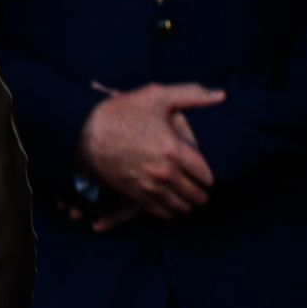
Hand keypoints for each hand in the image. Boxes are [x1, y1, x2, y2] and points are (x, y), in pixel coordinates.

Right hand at [74, 81, 220, 220]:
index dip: (211, 174)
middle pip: (196, 195)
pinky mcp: (135, 195)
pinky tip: (171, 202)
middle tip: (202, 186)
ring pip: (181, 207)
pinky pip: (161, 212)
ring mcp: (148, 187)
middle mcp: (164, 173)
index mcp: (173, 149)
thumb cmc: (124, 111)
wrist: (85, 132)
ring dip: (188, 202)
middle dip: (202, 191)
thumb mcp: (158, 95)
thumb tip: (221, 95)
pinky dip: (170, 210)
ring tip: (189, 194)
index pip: (207, 175)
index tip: (208, 171)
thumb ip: (193, 95)